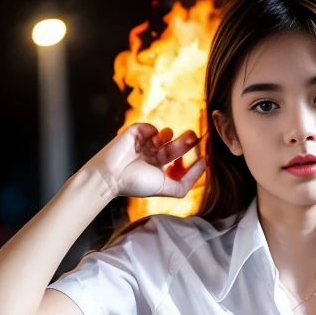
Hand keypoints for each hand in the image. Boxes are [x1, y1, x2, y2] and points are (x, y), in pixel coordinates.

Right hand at [84, 121, 205, 200]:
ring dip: (172, 137)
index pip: (178, 161)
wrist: (111, 175)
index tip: (203, 157)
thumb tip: (203, 164)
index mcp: (158, 170)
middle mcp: (152, 156)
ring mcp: (144, 144)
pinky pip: (151, 127)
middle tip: (196, 137)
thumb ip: (186, 181)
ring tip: (176, 140)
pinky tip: (153, 140)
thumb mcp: (167, 187)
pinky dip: (155, 132)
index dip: (190, 159)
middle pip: (176, 146)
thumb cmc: (137, 183)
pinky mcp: (136, 132)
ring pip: (166, 135)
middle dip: (187, 142)